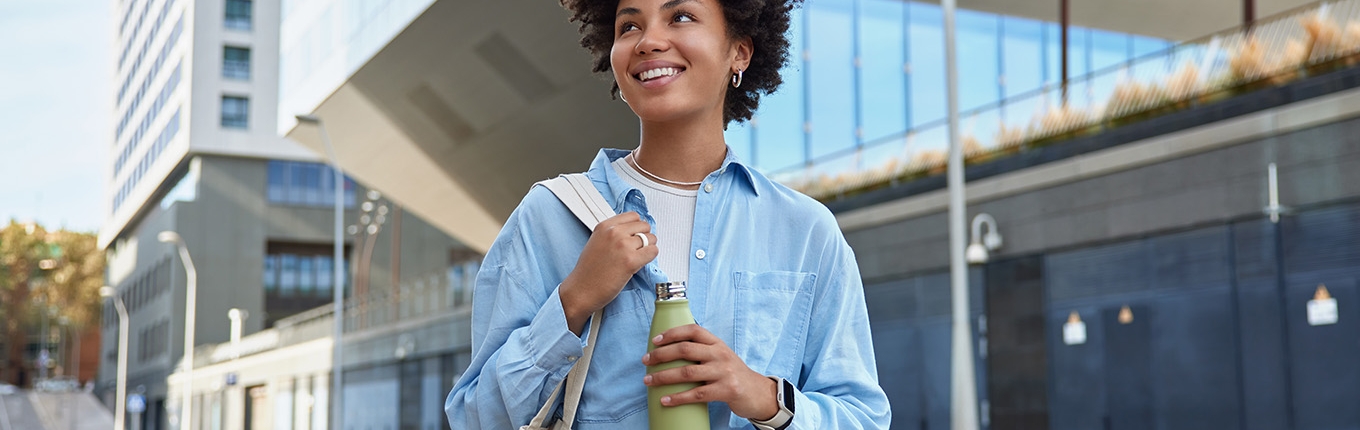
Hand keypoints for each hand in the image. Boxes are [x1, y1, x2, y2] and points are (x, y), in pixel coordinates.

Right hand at [560, 211, 656, 334]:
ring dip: (648, 248)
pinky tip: (640, 263)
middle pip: (644, 226)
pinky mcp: (631, 261)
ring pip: (651, 239)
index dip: (637, 227)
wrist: (581, 290)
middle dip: (644, 237)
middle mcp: (614, 233)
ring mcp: (623, 246)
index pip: (633, 216)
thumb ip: (613, 234)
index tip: (635, 235)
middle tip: (637, 249)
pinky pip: (653, 251)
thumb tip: (633, 232)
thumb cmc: (588, 271)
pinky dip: (650, 257)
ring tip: (638, 257)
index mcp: (604, 226)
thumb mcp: (597, 242)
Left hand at [641, 324, 778, 420]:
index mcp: (717, 343)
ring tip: (648, 381)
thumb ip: (702, 351)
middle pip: (685, 350)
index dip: (672, 333)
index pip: (693, 330)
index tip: (655, 341)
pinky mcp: (726, 390)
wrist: (757, 393)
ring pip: (687, 372)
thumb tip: (670, 351)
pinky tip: (665, 400)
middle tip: (646, 361)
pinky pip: (696, 394)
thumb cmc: (732, 374)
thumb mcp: (721, 356)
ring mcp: (723, 372)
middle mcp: (720, 354)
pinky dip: (678, 398)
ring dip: (663, 377)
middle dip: (661, 355)